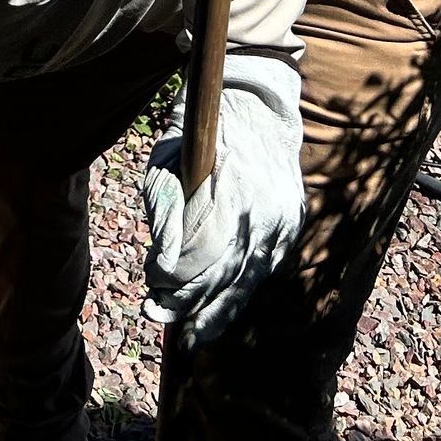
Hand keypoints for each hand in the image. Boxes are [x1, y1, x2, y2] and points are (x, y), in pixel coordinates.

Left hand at [141, 55, 304, 344]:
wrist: (258, 107)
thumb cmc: (202, 130)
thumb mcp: (171, 156)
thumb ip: (166, 208)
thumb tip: (161, 264)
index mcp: (236, 187)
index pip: (204, 249)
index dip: (174, 273)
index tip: (150, 279)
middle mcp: (267, 210)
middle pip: (225, 272)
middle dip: (188, 299)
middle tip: (155, 311)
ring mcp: (284, 222)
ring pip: (247, 281)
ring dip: (213, 309)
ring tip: (186, 333)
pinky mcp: (290, 229)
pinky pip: (260, 272)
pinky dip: (237, 294)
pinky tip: (215, 315)